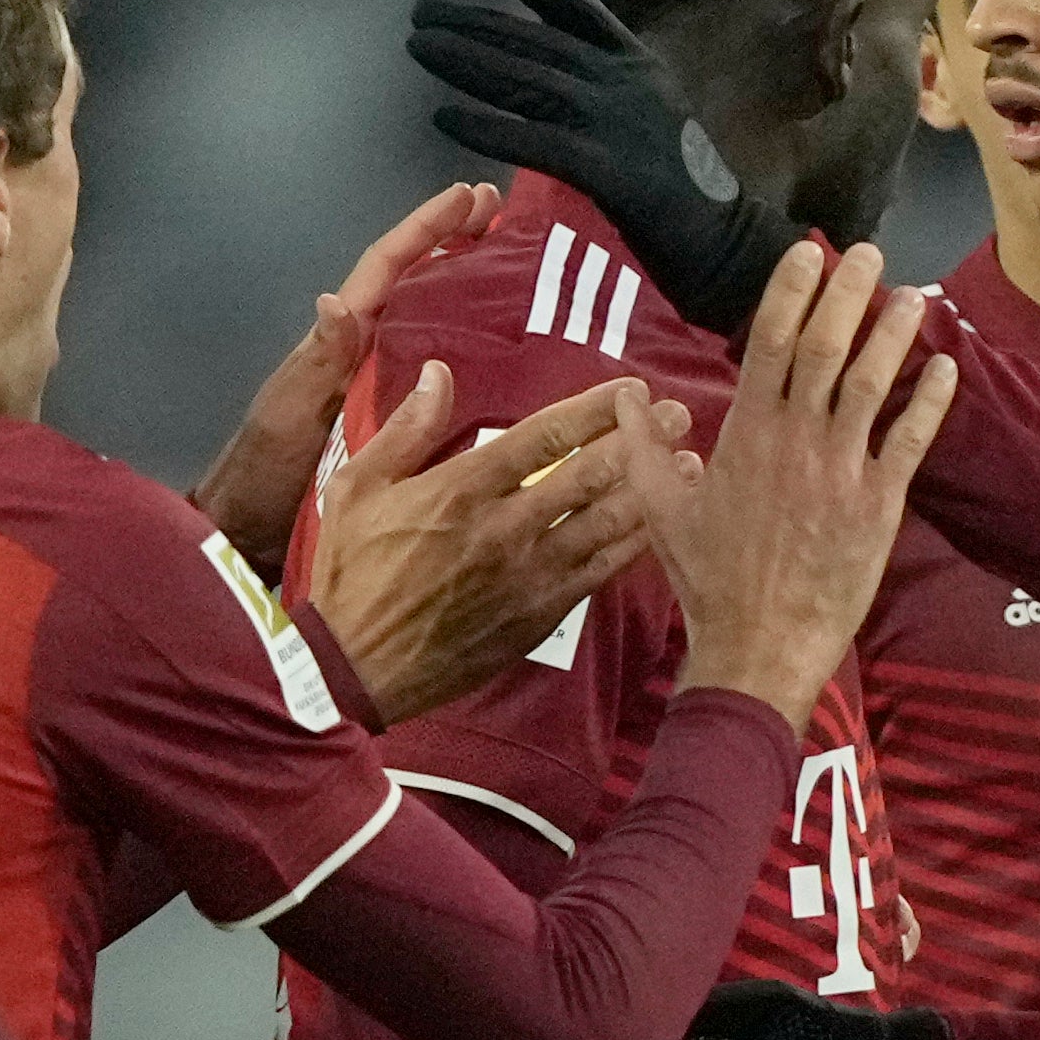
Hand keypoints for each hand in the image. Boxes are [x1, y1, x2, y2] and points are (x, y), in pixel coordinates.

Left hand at [190, 181, 498, 573]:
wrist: (250, 539)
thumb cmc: (264, 475)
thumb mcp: (289, 414)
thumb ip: (318, 362)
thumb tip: (337, 299)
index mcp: (340, 341)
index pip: (387, 268)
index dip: (427, 228)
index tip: (472, 196)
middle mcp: (364, 354)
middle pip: (414, 282)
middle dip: (454, 241)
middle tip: (501, 212)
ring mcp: (379, 386)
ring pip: (429, 321)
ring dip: (467, 288)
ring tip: (517, 264)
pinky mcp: (394, 423)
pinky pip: (439, 374)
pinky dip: (470, 352)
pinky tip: (508, 355)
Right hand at [306, 363, 691, 728]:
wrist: (355, 669)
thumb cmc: (349, 573)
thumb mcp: (356, 488)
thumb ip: (405, 428)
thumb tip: (441, 371)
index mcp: (461, 489)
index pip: (543, 436)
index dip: (593, 408)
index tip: (629, 387)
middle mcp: (505, 528)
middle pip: (589, 474)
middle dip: (640, 438)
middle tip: (679, 410)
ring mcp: (528, 575)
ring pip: (605, 523)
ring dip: (653, 488)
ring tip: (690, 459)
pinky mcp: (539, 615)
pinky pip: (599, 573)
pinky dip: (635, 544)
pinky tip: (661, 523)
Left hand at [408, 0, 796, 334]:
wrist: (728, 243)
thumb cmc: (686, 192)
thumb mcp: (649, 120)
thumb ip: (610, 92)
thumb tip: (557, 75)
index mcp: (638, 66)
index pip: (580, 11)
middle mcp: (625, 82)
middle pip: (537, 43)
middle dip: (476, 24)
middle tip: (421, 12)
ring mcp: (617, 122)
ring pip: (529, 81)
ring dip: (468, 63)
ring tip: (419, 48)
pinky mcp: (608, 168)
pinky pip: (535, 140)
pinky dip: (487, 127)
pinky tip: (444, 117)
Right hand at [640, 240, 953, 729]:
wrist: (758, 643)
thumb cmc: (708, 580)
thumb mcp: (660, 510)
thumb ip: (644, 449)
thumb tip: (624, 397)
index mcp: (745, 434)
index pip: (769, 343)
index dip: (789, 292)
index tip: (805, 253)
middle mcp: (796, 439)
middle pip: (826, 347)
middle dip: (847, 293)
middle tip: (868, 253)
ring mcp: (842, 469)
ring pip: (872, 383)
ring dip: (894, 333)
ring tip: (911, 294)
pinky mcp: (880, 503)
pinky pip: (911, 440)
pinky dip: (932, 401)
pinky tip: (947, 367)